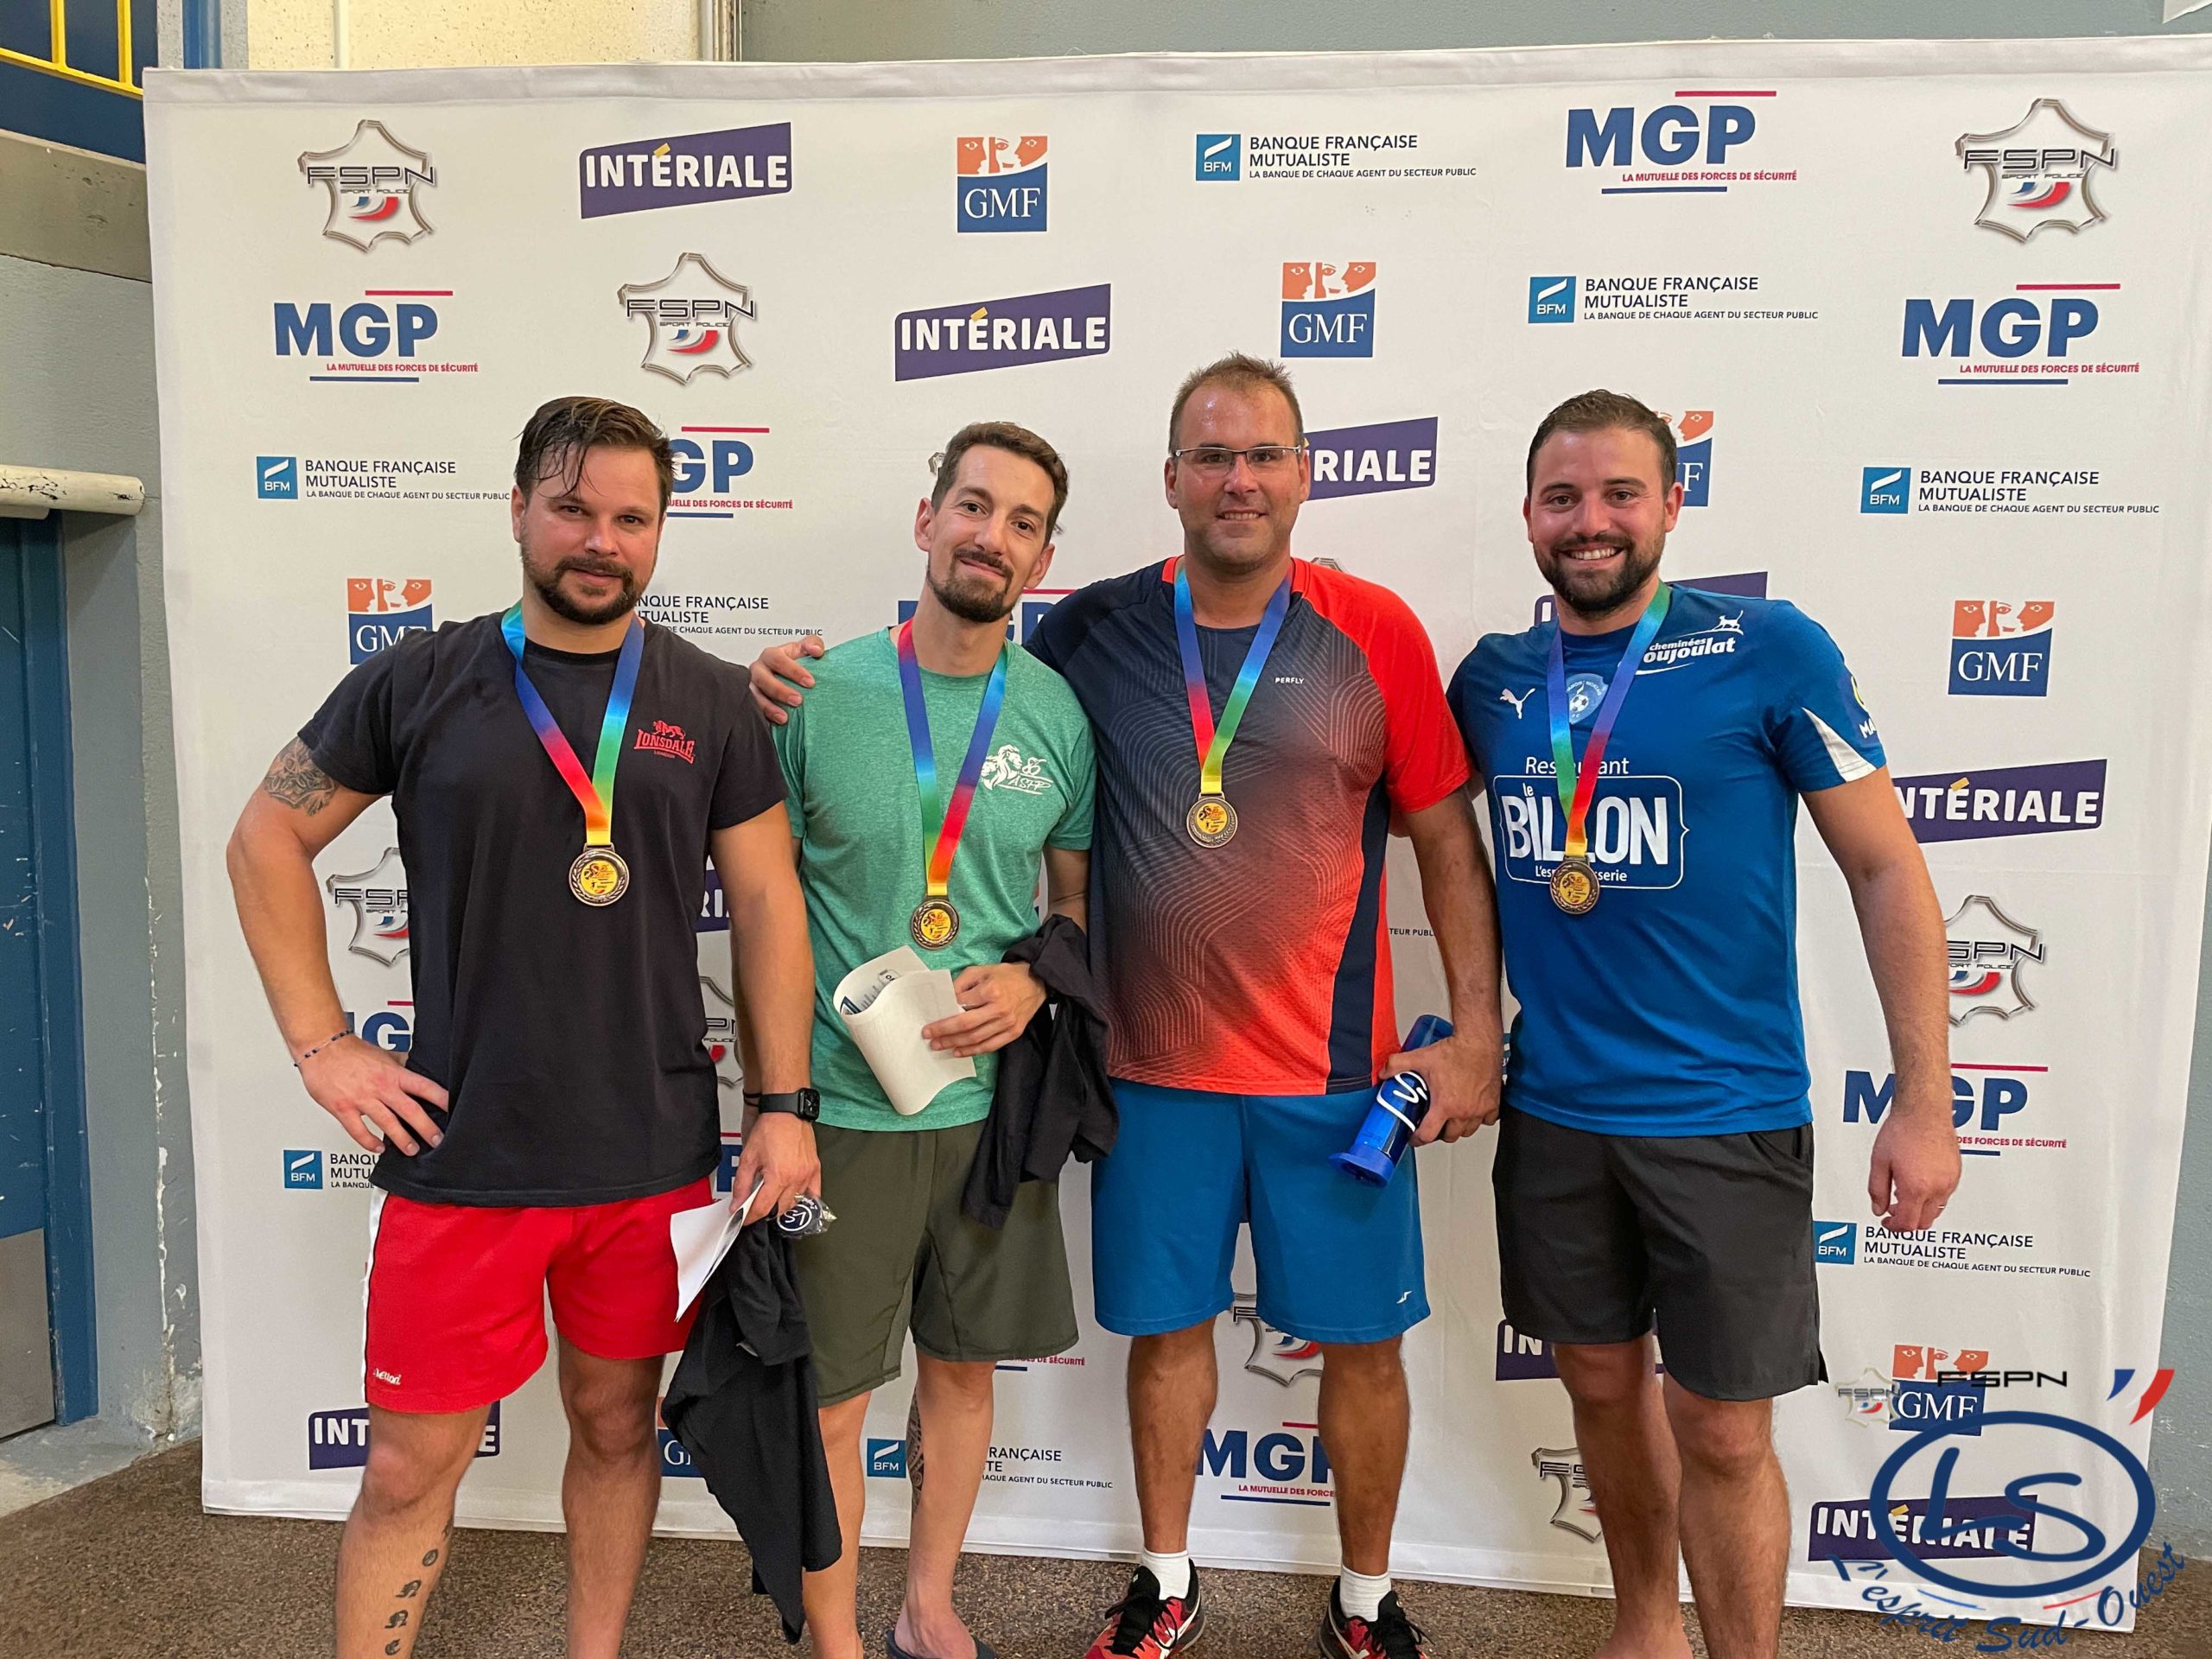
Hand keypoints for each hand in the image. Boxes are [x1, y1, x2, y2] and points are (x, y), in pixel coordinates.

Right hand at [299, 1034, 447, 1155]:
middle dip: (426, 1127)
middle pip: (410, 1110)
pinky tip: (377, 1148)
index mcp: (393, 1073)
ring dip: (401, 1139)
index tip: (452, 1110)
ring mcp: (362, 1099)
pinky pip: (358, 1130)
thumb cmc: (350, 1051)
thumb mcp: (383, 1055)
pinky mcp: (343, 1109)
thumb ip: (399, 1064)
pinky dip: (368, 1142)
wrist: (322, 1048)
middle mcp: (381, 1087)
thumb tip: (414, 1066)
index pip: (424, 1087)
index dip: (441, 1099)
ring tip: (411, 1150)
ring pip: (387, 1123)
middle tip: (436, 1140)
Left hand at [735, 1110, 818, 1225]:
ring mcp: (807, 1175)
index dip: (751, 1217)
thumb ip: (741, 1184)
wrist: (787, 1112)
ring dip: (782, 1205)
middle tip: (756, 1206)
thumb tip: (737, 1203)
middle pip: (780, 1209)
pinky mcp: (815, 1169)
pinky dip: (803, 1198)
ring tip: (773, 1197)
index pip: (763, 1208)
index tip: (745, 1219)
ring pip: (795, 1203)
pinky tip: (793, 1195)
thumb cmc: (771, 1128)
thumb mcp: (748, 1157)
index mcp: (778, 1176)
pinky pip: (813, 1193)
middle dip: (765, 1212)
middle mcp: (795, 1178)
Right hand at [749, 634, 824, 725]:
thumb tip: (816, 650)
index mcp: (771, 655)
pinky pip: (752, 710)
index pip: (778, 659)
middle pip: (763, 678)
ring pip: (754, 696)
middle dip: (780, 690)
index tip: (810, 682)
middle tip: (798, 700)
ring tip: (784, 718)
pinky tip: (774, 724)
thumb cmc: (792, 664)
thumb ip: (813, 644)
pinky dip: (763, 717)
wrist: (785, 679)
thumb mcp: (803, 650)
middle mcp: (758, 670)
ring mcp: (752, 687)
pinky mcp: (750, 702)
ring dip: (769, 707)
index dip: (793, 670)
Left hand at [922, 963, 1046, 1057]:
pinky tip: (959, 1051)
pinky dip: (973, 1051)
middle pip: (966, 1025)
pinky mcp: (1014, 1032)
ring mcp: (1007, 1023)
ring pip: (976, 1039)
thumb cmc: (1006, 976)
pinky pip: (990, 1046)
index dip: (944, 1015)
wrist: (1036, 982)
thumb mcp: (981, 970)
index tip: (930, 1021)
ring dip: (955, 1044)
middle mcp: (999, 1009)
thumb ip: (962, 983)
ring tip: (940, 1046)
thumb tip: (947, 999)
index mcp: (990, 991)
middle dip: (944, 1032)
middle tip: (929, 1037)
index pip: (961, 1006)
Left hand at [1397, 1030, 1501, 1145]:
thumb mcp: (1420, 1057)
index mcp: (1445, 1105)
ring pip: (1468, 1131)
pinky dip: (1480, 1119)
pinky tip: (1472, 1111)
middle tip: (1433, 1125)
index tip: (1415, 1138)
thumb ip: (1397, 1065)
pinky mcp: (1493, 1103)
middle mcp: (1463, 1111)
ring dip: (1458, 1128)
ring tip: (1450, 1119)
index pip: (1429, 1135)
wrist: (1479, 1041)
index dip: (1418, 1139)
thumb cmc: (1455, 1050)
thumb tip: (1383, 1071)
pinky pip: (1488, 1121)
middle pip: (1450, 1136)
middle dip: (1439, 1134)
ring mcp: (1480, 1109)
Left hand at [1868, 1102, 1961, 1232]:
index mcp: (1916, 1188)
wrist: (1924, 1111)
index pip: (1908, 1224)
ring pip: (1937, 1210)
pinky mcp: (1956, 1173)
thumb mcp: (1879, 1162)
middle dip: (1908, 1221)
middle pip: (1925, 1222)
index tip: (1887, 1222)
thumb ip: (1877, 1190)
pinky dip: (1931, 1197)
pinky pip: (1944, 1195)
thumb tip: (1878, 1209)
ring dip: (1920, 1209)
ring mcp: (1950, 1181)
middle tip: (1893, 1211)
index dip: (1895, 1228)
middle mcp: (1937, 1188)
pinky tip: (1918, 1183)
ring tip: (1903, 1193)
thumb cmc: (1903, 1131)